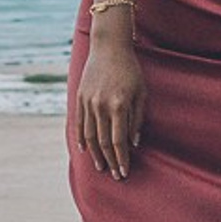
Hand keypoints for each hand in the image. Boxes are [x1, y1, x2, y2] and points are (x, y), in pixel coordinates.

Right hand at [75, 36, 147, 180]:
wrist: (109, 46)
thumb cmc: (130, 69)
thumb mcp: (141, 93)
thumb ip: (137, 119)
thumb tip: (133, 143)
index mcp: (118, 105)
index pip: (118, 141)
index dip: (122, 159)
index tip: (125, 172)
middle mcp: (100, 105)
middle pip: (104, 142)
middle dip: (110, 161)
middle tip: (114, 175)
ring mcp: (88, 101)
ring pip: (89, 135)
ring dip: (95, 154)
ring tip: (100, 166)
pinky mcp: (80, 96)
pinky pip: (79, 123)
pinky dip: (81, 138)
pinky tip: (85, 149)